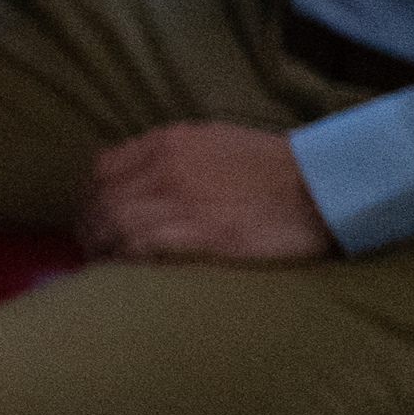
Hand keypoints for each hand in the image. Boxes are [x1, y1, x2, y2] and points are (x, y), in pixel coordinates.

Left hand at [79, 123, 337, 265]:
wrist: (322, 187)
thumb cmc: (278, 169)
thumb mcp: (217, 144)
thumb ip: (177, 156)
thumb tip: (147, 179)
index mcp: (168, 141)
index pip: (104, 167)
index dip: (93, 196)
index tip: (93, 215)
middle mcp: (163, 166)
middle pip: (102, 197)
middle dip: (90, 224)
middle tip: (92, 247)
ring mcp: (176, 198)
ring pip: (113, 223)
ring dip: (102, 246)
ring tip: (104, 264)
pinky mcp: (193, 232)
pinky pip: (137, 247)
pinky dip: (125, 260)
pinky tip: (125, 273)